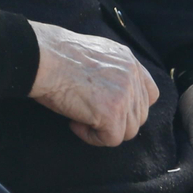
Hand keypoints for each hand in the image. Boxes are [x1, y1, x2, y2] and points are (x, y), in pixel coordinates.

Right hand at [29, 22, 159, 146]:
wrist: (42, 59)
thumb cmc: (54, 56)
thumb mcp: (93, 53)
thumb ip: (112, 70)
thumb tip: (111, 92)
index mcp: (128, 60)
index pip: (149, 94)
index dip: (131, 107)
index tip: (110, 108)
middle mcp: (132, 76)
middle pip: (139, 116)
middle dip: (115, 121)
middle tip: (87, 113)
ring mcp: (125, 95)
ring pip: (127, 131)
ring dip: (103, 130)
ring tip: (78, 117)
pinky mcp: (113, 114)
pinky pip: (111, 140)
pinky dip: (92, 137)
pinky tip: (75, 123)